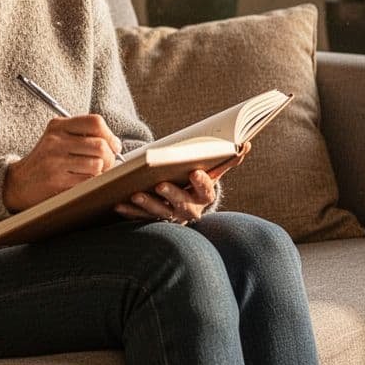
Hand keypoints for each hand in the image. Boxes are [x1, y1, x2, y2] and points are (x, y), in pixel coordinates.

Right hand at [3, 114, 122, 211]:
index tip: (113, 145)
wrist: (19, 183)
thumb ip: (83, 135)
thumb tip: (115, 143)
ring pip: (97, 165)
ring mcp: (55, 162)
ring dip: (101, 173)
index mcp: (58, 126)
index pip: (95, 122)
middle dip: (110, 157)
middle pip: (100, 145)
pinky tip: (84, 182)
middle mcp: (56, 141)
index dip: (110, 135)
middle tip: (107, 163)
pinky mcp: (57, 182)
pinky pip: (88, 181)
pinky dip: (92, 183)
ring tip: (93, 174)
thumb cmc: (45, 161)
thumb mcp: (57, 139)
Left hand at [113, 144, 249, 223]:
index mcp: (204, 196)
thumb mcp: (211, 170)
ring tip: (134, 194)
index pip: (207, 191)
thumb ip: (227, 159)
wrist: (182, 203)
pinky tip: (118, 204)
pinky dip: (129, 212)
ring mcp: (170, 217)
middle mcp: (190, 210)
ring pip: (159, 213)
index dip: (202, 183)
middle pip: (182, 205)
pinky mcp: (152, 221)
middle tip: (160, 184)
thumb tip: (246, 144)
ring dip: (148, 204)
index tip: (195, 172)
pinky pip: (140, 218)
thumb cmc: (195, 179)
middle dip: (172, 194)